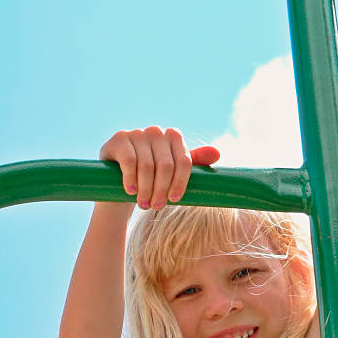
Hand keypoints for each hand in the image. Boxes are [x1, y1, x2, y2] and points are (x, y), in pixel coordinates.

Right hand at [99, 127, 219, 209]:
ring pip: (147, 166)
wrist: (119, 177)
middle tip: (157, 207)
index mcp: (174, 136)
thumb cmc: (153, 176)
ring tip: (144, 204)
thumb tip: (217, 153)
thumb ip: (195, 162)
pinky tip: (131, 191)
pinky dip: (131, 178)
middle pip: (166, 165)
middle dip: (162, 189)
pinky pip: (129, 161)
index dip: (180, 182)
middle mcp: (156, 131)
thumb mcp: (175, 171)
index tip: (174, 200)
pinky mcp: (119, 139)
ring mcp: (137, 133)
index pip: (184, 161)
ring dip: (146, 189)